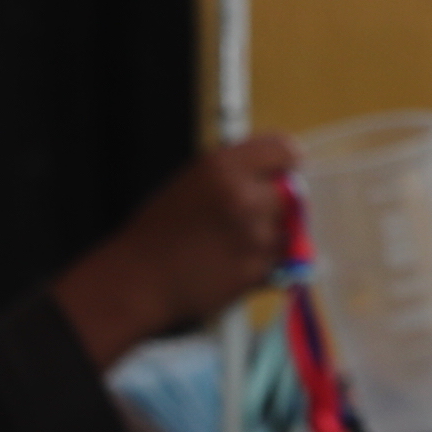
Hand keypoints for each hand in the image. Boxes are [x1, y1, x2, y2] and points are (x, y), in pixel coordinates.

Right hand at [50, 132, 296, 367]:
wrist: (136, 281)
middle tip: (256, 215)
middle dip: (282, 204)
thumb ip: (239, 172)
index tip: (285, 173)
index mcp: (222, 168)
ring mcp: (254, 235)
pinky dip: (264, 263)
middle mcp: (243, 197)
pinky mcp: (258, 269)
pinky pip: (280, 261)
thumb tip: (286, 169)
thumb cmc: (160, 231)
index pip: (284, 149)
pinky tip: (230, 264)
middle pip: (295, 192)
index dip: (287, 162)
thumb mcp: (193, 183)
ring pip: (291, 230)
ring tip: (232, 244)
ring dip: (273, 237)